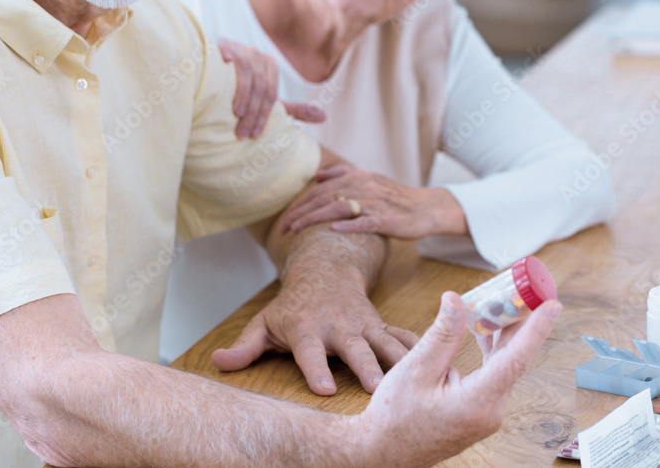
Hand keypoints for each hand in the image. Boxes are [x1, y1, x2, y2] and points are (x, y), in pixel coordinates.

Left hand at [211, 257, 417, 395]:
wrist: (326, 270)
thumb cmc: (293, 305)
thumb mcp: (266, 322)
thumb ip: (245, 347)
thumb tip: (218, 363)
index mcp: (307, 329)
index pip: (309, 353)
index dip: (315, 370)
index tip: (323, 389)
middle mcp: (338, 326)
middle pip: (353, 349)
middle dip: (366, 368)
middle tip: (377, 389)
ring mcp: (362, 324)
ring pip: (384, 342)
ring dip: (399, 361)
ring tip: (414, 380)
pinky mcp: (380, 325)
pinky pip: (402, 336)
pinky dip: (419, 347)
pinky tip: (441, 359)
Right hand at [219, 38, 325, 137]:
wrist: (217, 73)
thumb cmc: (247, 93)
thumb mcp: (270, 102)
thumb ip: (295, 110)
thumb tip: (325, 118)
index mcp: (270, 66)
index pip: (271, 93)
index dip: (264, 116)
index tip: (255, 135)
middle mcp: (257, 55)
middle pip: (259, 86)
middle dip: (253, 112)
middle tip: (243, 133)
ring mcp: (240, 49)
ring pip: (246, 72)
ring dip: (242, 95)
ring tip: (237, 114)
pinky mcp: (222, 45)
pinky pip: (226, 50)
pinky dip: (226, 56)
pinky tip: (225, 64)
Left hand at [278, 165, 467, 239]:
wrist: (426, 208)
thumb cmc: (394, 198)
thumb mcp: (369, 180)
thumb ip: (343, 174)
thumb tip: (318, 176)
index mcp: (357, 177)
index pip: (320, 189)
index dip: (300, 202)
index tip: (284, 217)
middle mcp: (363, 186)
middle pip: (324, 197)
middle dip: (300, 212)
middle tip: (283, 227)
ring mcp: (375, 203)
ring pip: (338, 207)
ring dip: (315, 218)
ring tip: (297, 230)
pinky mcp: (387, 219)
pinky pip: (365, 221)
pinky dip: (348, 225)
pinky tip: (332, 230)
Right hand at [353, 293, 562, 465]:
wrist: (385, 450)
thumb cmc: (395, 417)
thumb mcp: (415, 369)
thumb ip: (442, 334)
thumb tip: (456, 300)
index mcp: (476, 402)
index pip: (516, 358)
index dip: (536, 329)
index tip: (552, 304)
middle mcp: (490, 410)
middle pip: (514, 358)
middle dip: (519, 322)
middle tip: (525, 290)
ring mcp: (487, 413)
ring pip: (504, 365)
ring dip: (503, 334)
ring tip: (502, 301)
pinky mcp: (480, 411)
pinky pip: (494, 374)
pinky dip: (491, 350)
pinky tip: (483, 330)